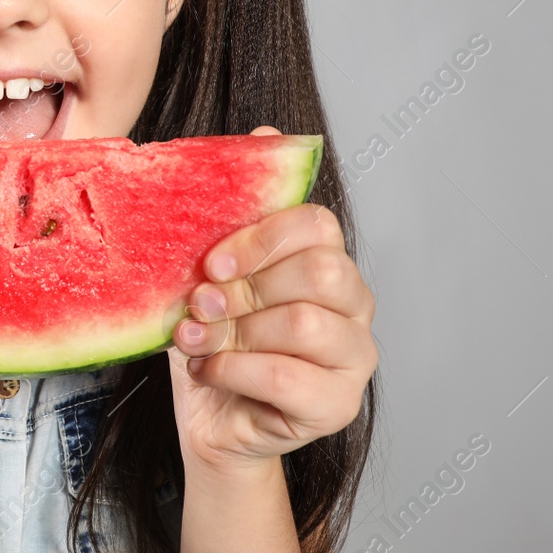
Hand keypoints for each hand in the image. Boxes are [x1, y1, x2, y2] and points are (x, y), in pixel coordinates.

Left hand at [167, 126, 377, 473]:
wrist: (207, 419)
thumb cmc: (214, 339)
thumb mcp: (211, 271)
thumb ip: (237, 208)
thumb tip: (266, 133)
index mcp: (326, 260)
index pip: (317, 224)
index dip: (261, 237)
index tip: (212, 261)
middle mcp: (354, 304)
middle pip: (319, 270)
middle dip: (246, 287)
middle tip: (201, 304)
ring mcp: (355, 356)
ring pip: (304, 323)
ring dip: (235, 330)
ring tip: (197, 339)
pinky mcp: (340, 404)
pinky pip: (289, 376)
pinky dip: (236, 368)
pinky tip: (211, 369)